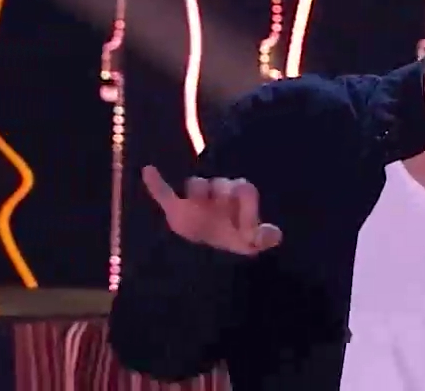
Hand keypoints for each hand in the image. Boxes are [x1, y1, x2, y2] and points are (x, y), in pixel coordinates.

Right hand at [142, 166, 282, 255]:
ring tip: (200, 213)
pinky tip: (148, 170)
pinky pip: (164, 193)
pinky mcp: (177, 208)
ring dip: (199, 195)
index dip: (248, 206)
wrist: (205, 254)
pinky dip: (156, 184)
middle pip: (221, 183)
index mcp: (237, 196)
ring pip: (196, 184)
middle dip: (224, 197)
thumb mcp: (251, 242)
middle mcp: (218, 192)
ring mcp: (197, 199)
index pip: (244, 189)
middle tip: (225, 222)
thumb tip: (276, 236)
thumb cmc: (231, 239)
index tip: (248, 230)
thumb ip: (264, 237)